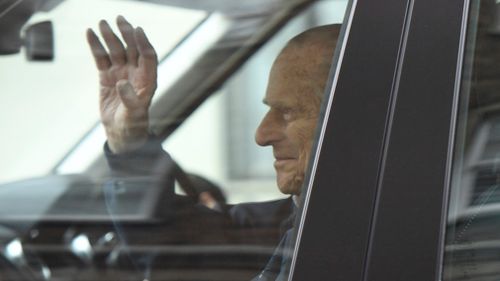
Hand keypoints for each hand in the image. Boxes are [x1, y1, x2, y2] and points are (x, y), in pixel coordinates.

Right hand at [86, 16, 157, 153]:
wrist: (121, 132)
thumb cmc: (133, 125)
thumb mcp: (134, 115)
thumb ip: (131, 100)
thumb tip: (122, 82)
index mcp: (148, 81)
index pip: (148, 57)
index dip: (143, 43)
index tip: (137, 30)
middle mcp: (136, 73)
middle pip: (132, 48)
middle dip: (127, 34)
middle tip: (120, 20)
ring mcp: (121, 73)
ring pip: (116, 50)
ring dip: (110, 37)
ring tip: (102, 23)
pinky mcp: (107, 77)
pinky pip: (101, 58)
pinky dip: (96, 46)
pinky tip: (90, 33)